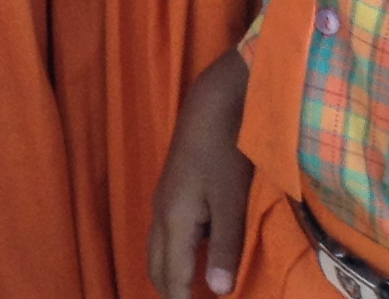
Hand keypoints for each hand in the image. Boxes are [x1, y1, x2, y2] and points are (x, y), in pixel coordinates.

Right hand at [148, 52, 252, 297]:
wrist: (211, 108)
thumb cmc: (225, 155)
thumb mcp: (231, 204)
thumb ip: (226, 249)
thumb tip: (219, 292)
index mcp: (173, 221)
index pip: (172, 276)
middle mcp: (160, 215)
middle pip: (157, 267)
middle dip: (170, 293)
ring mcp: (162, 203)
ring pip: (157, 252)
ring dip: (171, 276)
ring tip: (192, 294)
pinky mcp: (171, 194)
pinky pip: (163, 238)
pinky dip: (174, 259)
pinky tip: (196, 261)